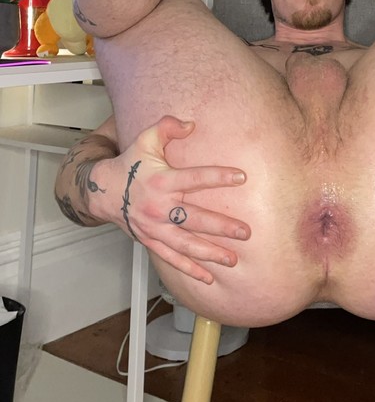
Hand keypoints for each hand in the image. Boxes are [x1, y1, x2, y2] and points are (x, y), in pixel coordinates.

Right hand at [91, 115, 250, 284]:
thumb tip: (191, 124)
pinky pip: (172, 258)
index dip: (218, 176)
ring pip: (185, 244)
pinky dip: (189, 269)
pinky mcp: (150, 241)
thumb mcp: (145, 139)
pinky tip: (209, 277)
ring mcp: (154, 227)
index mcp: (162, 180)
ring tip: (232, 259)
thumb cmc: (130, 164)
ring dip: (210, 253)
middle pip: (194, 218)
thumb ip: (167, 127)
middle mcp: (159, 206)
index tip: (241, 177)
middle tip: (245, 232)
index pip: (195, 178)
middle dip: (221, 227)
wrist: (102, 191)